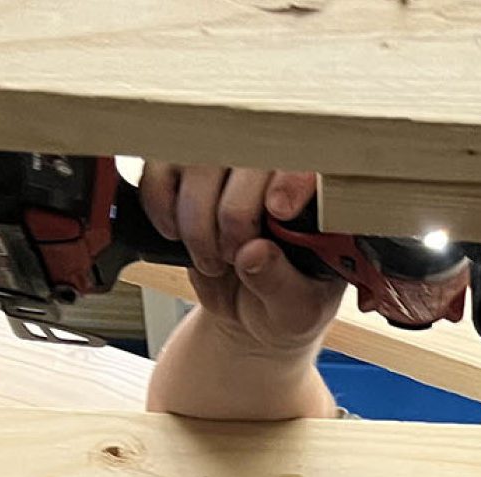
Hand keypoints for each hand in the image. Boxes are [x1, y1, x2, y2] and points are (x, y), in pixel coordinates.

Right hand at [138, 162, 343, 354]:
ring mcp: (229, 170)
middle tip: (232, 257)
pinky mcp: (187, 175)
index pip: (309, 168)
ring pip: (201, 161)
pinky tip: (175, 235)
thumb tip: (254, 253)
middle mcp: (276, 175)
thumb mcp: (295, 310)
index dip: (290, 181)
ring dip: (196, 216)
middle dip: (234, 215)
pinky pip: (161, 168)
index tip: (278, 210)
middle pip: (248, 159)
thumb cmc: (285, 305)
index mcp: (319, 201)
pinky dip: (161, 203)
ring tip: (210, 260)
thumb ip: (280, 283)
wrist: (249, 314)